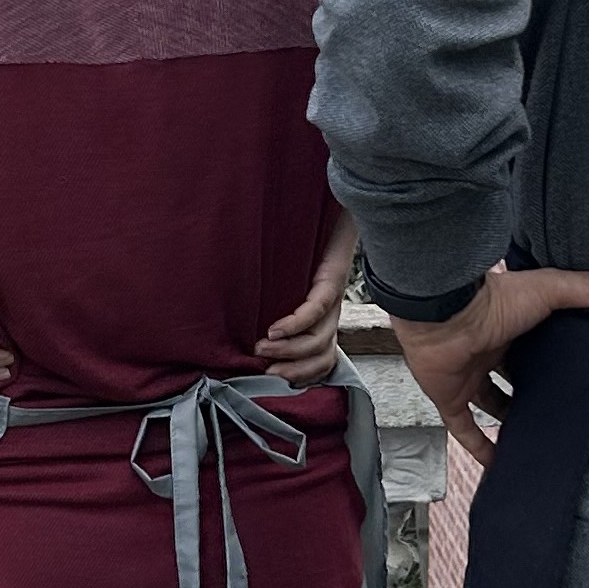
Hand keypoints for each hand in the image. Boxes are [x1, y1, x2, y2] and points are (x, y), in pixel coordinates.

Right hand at [256, 216, 360, 383]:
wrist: (337, 211)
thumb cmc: (309, 245)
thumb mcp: (293, 281)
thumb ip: (279, 302)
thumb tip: (251, 323)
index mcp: (326, 316)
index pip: (325, 358)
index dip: (304, 374)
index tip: (276, 376)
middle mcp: (334, 312)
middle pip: (323, 356)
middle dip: (294, 370)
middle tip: (267, 371)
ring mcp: (335, 297)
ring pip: (318, 340)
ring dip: (288, 350)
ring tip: (261, 347)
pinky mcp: (332, 279)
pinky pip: (315, 310)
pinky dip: (293, 325)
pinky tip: (273, 328)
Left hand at [391, 263, 588, 462]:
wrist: (441, 314)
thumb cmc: (493, 299)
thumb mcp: (553, 290)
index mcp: (511, 323)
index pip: (537, 344)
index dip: (556, 358)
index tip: (583, 374)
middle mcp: (488, 349)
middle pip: (515, 375)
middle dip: (535, 392)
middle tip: (565, 413)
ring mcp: (468, 374)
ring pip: (491, 403)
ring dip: (510, 420)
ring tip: (540, 439)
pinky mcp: (449, 397)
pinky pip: (464, 429)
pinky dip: (480, 447)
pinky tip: (500, 464)